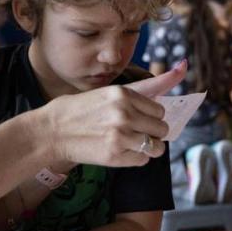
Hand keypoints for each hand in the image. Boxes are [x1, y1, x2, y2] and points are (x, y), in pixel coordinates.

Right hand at [42, 62, 185, 167]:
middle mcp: (124, 113)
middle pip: (162, 128)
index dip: (151, 117)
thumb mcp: (108, 92)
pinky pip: (142, 161)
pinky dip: (134, 159)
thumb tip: (180, 70)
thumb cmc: (78, 110)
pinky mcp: (114, 155)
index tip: (140, 120)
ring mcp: (120, 135)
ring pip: (156, 147)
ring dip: (147, 148)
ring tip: (131, 145)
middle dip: (152, 133)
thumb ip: (142, 88)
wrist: (50, 131)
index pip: (159, 109)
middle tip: (135, 134)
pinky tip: (119, 152)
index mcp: (122, 93)